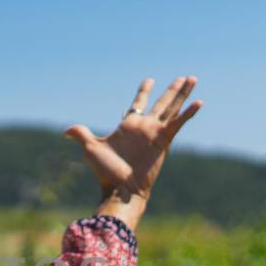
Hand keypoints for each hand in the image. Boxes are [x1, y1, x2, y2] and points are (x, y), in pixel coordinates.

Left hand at [64, 76, 202, 200]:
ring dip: (182, 94)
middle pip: (161, 103)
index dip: (144, 91)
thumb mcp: (90, 148)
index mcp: (128, 126)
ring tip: (192, 78)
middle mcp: (144, 127)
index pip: (138, 103)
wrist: (121, 188)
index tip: (149, 80)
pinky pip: (179, 123)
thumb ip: (81, 134)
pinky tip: (199, 101)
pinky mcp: (164, 140)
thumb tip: (65, 131)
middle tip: (182, 77)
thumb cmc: (105, 172)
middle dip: (172, 90)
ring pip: (172, 108)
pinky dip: (189, 113)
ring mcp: (155, 133)